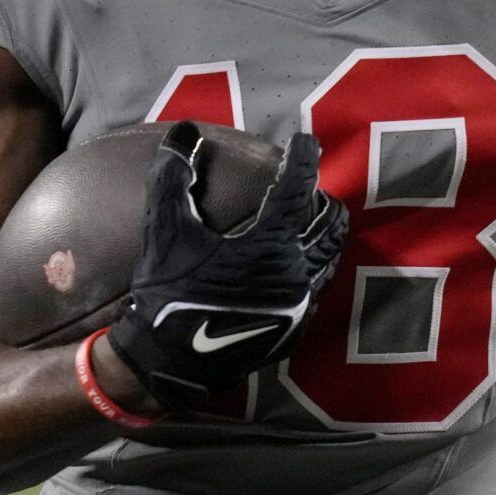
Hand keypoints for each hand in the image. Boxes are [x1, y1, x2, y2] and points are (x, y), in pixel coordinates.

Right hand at [107, 123, 347, 407]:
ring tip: (316, 218)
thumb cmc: (167, 292)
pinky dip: (319, 266)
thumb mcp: (164, 231)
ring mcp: (299, 303)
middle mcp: (294, 271)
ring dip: (327, 232)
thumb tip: (184, 133)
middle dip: (324, 199)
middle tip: (312, 185)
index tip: (305, 140)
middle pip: (330, 223)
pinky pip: (320, 288)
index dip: (304, 158)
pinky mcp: (295, 327)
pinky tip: (305, 262)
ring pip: (331, 257)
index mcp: (268, 244)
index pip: (297, 187)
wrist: (168, 361)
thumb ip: (173, 177)